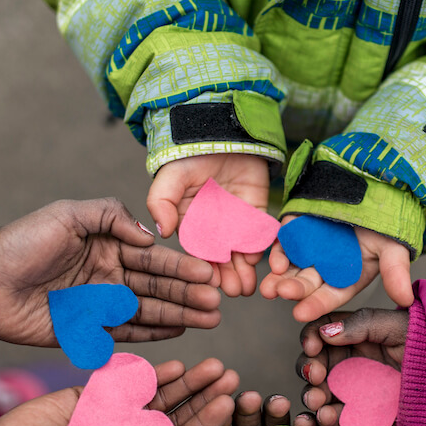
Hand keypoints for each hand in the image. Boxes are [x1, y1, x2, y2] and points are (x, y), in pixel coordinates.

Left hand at [0, 198, 221, 345]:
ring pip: (148, 311)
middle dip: (189, 295)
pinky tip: (177, 332)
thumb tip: (150, 236)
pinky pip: (126, 334)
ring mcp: (100, 305)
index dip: (182, 267)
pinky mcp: (87, 332)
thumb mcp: (68, 215)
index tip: (209, 274)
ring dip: (179, 315)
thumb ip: (110, 217)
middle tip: (217, 304)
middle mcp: (109, 275)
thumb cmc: (21, 241)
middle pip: (158, 287)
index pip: (153, 258)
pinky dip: (152, 333)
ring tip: (209, 320)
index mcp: (108, 245)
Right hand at [0, 358, 237, 425]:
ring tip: (212, 365)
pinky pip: (125, 383)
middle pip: (177, 414)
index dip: (207, 422)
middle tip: (230, 374)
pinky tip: (171, 365)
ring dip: (184, 380)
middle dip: (203, 395)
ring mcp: (113, 418)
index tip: (230, 402)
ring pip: (157, 396)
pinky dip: (147, 374)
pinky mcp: (91, 397)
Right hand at [148, 154, 271, 296]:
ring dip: (246, 271)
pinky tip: (262, 261)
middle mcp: (215, 230)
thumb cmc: (190, 156)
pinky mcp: (258, 213)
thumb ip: (161, 202)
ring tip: (248, 286)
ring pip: (242, 253)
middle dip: (228, 277)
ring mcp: (237, 223)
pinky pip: (262, 234)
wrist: (221, 133)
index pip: (198, 254)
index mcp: (192, 227)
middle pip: (223, 260)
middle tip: (234, 292)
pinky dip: (263, 247)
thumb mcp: (170, 178)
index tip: (209, 284)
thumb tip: (161, 231)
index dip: (204, 270)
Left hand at [260, 218, 413, 321]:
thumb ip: (395, 272)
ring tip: (268, 286)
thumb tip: (406, 301)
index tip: (300, 313)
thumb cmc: (387, 223)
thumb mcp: (393, 247)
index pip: (330, 294)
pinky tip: (274, 259)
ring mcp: (310, 247)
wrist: (377, 189)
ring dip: (279, 276)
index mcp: (347, 277)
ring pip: (291, 265)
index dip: (316, 304)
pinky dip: (280, 248)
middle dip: (292, 289)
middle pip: (306, 282)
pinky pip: (286, 239)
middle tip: (279, 294)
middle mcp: (326, 266)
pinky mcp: (299, 227)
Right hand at [295, 309, 408, 425]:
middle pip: (314, 364)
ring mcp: (351, 389)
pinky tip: (326, 416)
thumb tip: (326, 332)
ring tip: (317, 399)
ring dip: (312, 395)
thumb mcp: (395, 326)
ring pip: (320, 392)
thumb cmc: (424, 344)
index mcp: (351, 335)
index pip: (320, 333)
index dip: (310, 338)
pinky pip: (338, 417)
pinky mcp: (360, 413)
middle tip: (315, 374)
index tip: (312, 346)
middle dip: (308, 369)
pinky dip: (328, 418)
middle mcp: (346, 361)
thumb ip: (361, 324)